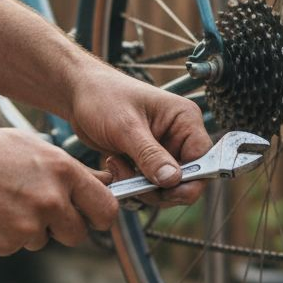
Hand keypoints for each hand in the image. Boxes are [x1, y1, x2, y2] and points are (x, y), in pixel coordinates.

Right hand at [0, 123, 118, 255]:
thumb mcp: (34, 147)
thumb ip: (71, 171)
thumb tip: (104, 184)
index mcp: (63, 172)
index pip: (106, 209)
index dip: (100, 216)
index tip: (93, 217)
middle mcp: (50, 200)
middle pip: (78, 235)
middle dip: (63, 228)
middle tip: (39, 211)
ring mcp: (27, 225)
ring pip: (42, 240)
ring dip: (28, 229)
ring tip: (1, 201)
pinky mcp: (4, 244)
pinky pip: (14, 247)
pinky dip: (3, 235)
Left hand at [66, 64, 210, 205]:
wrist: (78, 93)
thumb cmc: (102, 97)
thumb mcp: (126, 127)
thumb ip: (150, 155)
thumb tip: (173, 180)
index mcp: (185, 120)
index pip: (204, 160)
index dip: (188, 181)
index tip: (161, 189)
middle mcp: (180, 136)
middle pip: (187, 180)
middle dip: (159, 189)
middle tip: (131, 180)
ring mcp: (164, 150)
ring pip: (166, 187)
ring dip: (142, 187)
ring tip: (117, 166)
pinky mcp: (147, 160)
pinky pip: (149, 185)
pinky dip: (132, 185)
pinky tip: (114, 166)